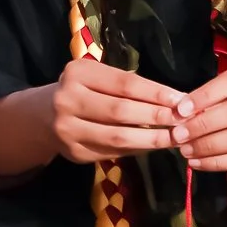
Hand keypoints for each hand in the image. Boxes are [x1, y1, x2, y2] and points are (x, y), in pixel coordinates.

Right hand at [50, 57, 194, 163]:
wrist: (43, 116)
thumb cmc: (82, 91)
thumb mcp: (98, 77)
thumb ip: (128, 86)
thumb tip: (174, 101)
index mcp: (78, 73)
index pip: (124, 84)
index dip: (156, 93)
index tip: (182, 100)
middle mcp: (68, 99)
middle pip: (121, 111)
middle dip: (157, 117)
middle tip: (184, 121)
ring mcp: (67, 129)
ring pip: (117, 137)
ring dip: (151, 139)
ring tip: (175, 138)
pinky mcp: (74, 153)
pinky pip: (112, 152)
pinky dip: (137, 150)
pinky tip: (154, 146)